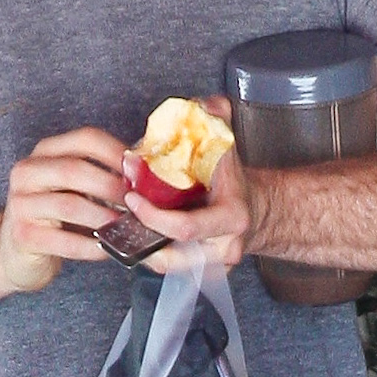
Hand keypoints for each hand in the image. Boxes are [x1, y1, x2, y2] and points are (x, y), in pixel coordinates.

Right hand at [0, 126, 129, 291]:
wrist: (17, 253)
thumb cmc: (55, 217)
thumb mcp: (74, 188)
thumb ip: (102, 174)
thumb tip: (146, 169)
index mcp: (45, 152)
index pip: (85, 139)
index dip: (117, 152)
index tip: (141, 171)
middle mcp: (27, 172)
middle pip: (74, 170)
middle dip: (111, 186)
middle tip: (137, 202)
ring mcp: (20, 204)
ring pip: (69, 205)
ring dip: (104, 216)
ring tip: (126, 226)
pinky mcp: (22, 236)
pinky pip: (64, 241)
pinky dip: (90, 246)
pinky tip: (107, 249)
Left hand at [118, 100, 268, 273]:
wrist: (256, 211)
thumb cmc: (235, 181)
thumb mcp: (228, 146)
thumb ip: (215, 119)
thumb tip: (200, 105)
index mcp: (232, 217)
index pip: (185, 227)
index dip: (153, 216)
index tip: (132, 198)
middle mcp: (224, 247)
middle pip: (171, 256)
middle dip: (140, 236)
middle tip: (120, 215)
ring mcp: (213, 264)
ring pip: (166, 266)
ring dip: (140, 247)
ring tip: (121, 226)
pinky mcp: (203, 272)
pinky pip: (169, 268)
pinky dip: (148, 252)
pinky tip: (134, 234)